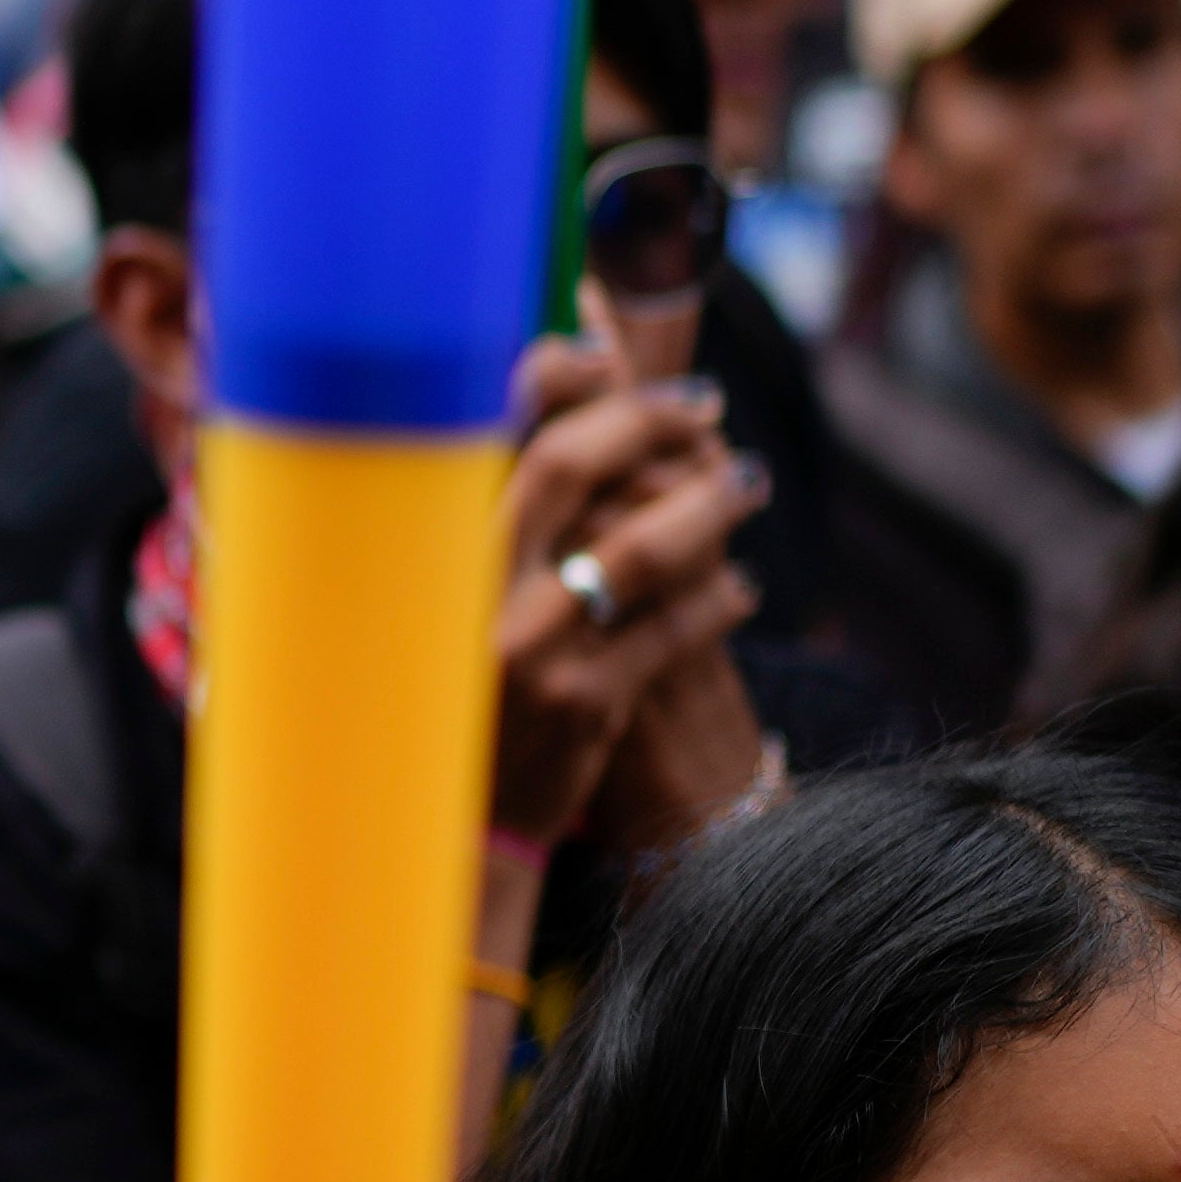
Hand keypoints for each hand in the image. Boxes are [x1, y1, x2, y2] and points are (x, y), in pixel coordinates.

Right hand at [484, 338, 762, 843]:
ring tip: (748, 487)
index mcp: (432, 551)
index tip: (611, 357)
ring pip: (642, 550)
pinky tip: (741, 590)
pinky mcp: (583, 706)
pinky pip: (674, 630)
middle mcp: (470, 592)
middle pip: (574, 472)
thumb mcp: (448, 598)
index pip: (496, 434)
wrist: (456, 824)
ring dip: (711, 506)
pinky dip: (720, 600)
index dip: (563, 380)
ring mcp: (527, 651)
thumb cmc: (460, 688)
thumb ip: (486, 512)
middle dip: (652, 425)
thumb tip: (546, 392)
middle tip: (705, 408)